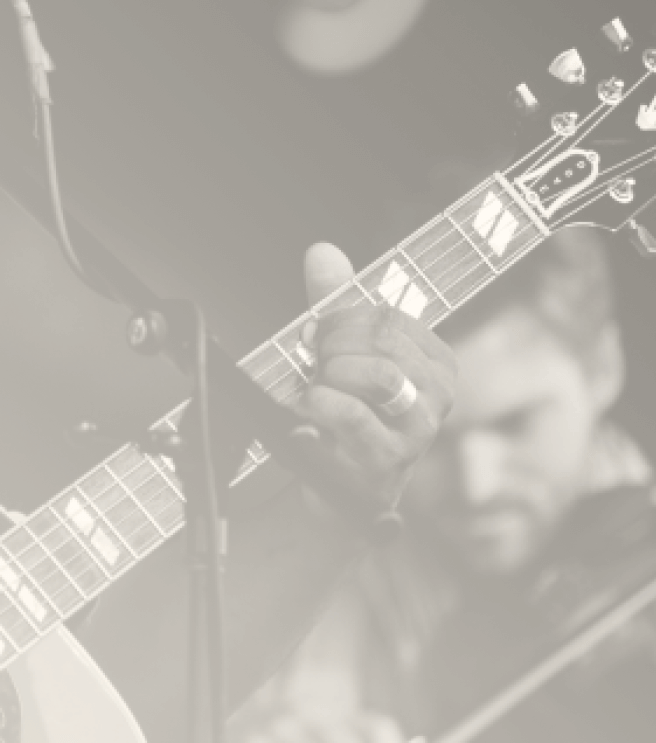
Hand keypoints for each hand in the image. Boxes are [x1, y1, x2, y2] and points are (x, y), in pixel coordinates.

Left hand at [293, 242, 457, 516]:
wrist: (335, 491)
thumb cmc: (344, 418)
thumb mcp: (341, 354)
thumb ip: (335, 302)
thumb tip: (322, 251)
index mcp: (435, 362)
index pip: (386, 315)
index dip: (339, 320)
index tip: (317, 338)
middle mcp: (437, 394)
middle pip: (380, 338)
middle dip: (330, 346)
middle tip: (310, 364)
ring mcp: (417, 430)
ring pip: (373, 373)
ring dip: (327, 376)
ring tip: (313, 389)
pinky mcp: (388, 459)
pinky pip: (350, 413)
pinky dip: (317, 405)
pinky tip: (305, 411)